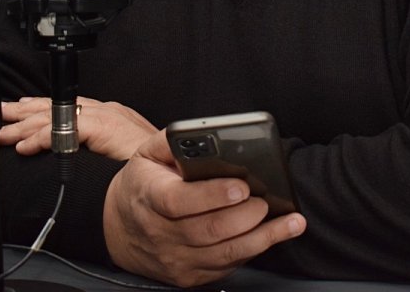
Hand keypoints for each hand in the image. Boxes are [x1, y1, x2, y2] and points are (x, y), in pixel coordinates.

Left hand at [0, 97, 154, 160]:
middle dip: (24, 112)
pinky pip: (64, 131)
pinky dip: (41, 139)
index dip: (40, 108)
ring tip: (3, 135)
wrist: (172, 171)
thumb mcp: (120, 156)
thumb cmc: (151, 169)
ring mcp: (105, 117)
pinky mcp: (103, 127)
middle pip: (56, 108)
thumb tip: (76, 158)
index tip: (19, 110)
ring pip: (55, 117)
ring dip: (25, 127)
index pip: (68, 107)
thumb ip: (100, 151)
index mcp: (109, 116)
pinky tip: (25, 147)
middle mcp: (106, 111)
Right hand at [103, 130, 306, 286]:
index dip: (212, 195)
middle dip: (244, 216)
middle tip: (266, 202)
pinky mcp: (188, 275)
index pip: (180, 201)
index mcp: (149, 196)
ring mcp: (174, 258)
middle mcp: (159, 233)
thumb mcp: (148, 154)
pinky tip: (273, 237)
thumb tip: (205, 134)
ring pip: (223, 254)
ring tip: (290, 223)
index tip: (242, 186)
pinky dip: (254, 251)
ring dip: (262, 238)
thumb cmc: (143, 184)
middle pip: (207, 231)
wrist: (119, 226)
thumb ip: (174, 140)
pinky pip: (226, 266)